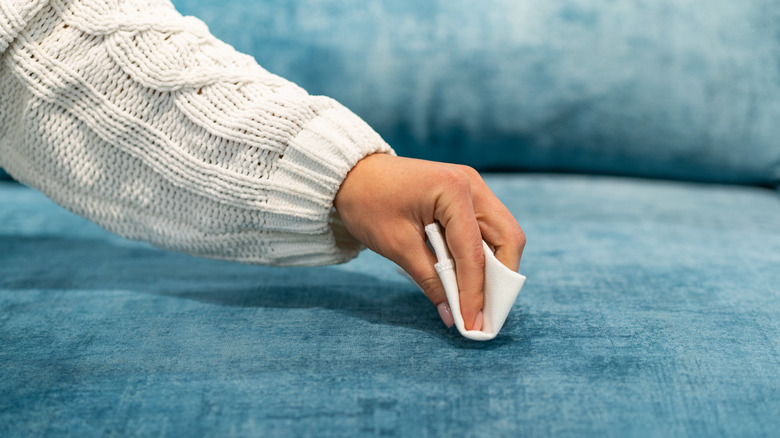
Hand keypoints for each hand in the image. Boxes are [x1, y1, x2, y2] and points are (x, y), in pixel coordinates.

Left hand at [334, 154, 525, 329]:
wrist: (353, 175)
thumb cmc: (368, 203)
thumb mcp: (397, 246)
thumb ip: (430, 280)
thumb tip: (453, 316)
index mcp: (453, 189)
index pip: (474, 251)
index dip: (475, 292)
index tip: (473, 325)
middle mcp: (472, 184)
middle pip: (508, 238)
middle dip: (501, 280)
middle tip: (486, 314)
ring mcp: (473, 188)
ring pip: (503, 235)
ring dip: (496, 269)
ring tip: (480, 301)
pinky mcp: (468, 196)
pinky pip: (488, 230)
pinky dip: (484, 256)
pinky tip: (470, 279)